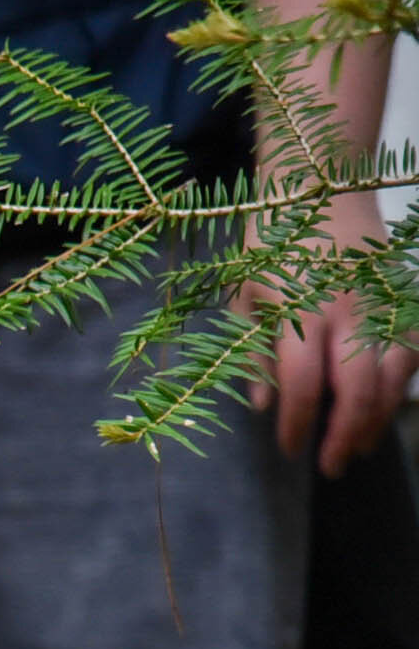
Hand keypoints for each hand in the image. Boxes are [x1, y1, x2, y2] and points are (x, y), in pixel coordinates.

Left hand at [246, 196, 418, 475]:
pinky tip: (388, 402)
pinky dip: (405, 381)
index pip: (300, 385)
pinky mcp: (407, 293)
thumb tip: (263, 407)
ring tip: (362, 444)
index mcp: (299, 308)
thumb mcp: (246, 295)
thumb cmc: (271, 243)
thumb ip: (254, 352)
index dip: (296, 425)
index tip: (289, 449)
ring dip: (381, 416)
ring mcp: (384, 299)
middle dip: (347, 435)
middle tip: (333, 465)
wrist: (320, 183)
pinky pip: (417, 348)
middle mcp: (348, 307)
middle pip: (358, 387)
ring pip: (397, 373)